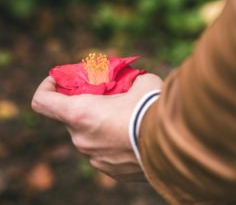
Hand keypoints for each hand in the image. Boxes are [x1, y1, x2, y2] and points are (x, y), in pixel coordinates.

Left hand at [31, 74, 161, 180]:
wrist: (177, 142)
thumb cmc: (153, 107)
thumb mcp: (140, 82)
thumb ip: (125, 81)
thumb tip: (127, 82)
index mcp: (81, 114)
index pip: (42, 102)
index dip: (47, 87)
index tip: (59, 81)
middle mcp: (82, 140)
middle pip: (71, 118)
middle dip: (84, 106)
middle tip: (105, 97)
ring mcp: (95, 158)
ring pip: (89, 136)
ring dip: (100, 124)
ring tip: (125, 118)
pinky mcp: (110, 171)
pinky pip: (103, 152)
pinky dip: (111, 142)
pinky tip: (133, 136)